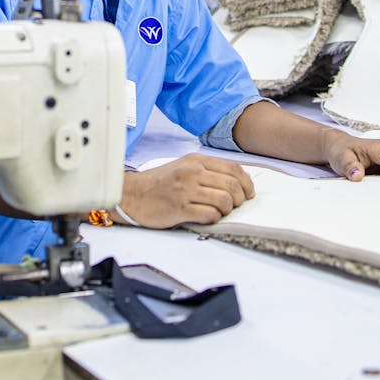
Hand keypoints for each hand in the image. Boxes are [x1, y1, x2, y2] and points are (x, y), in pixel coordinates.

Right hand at [117, 153, 254, 227]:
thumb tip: (235, 182)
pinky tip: (206, 217)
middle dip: (241, 199)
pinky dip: (214, 218)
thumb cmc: (158, 183)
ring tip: (219, 212)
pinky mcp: (180, 208)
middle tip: (236, 206)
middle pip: (232, 185)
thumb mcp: (182, 167)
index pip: (233, 168)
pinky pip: (210, 215)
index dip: (247, 183)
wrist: (131, 194)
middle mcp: (192, 172)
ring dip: (227, 210)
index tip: (248, 193)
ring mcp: (186, 190)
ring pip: (225, 200)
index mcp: (195, 160)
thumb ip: (206, 171)